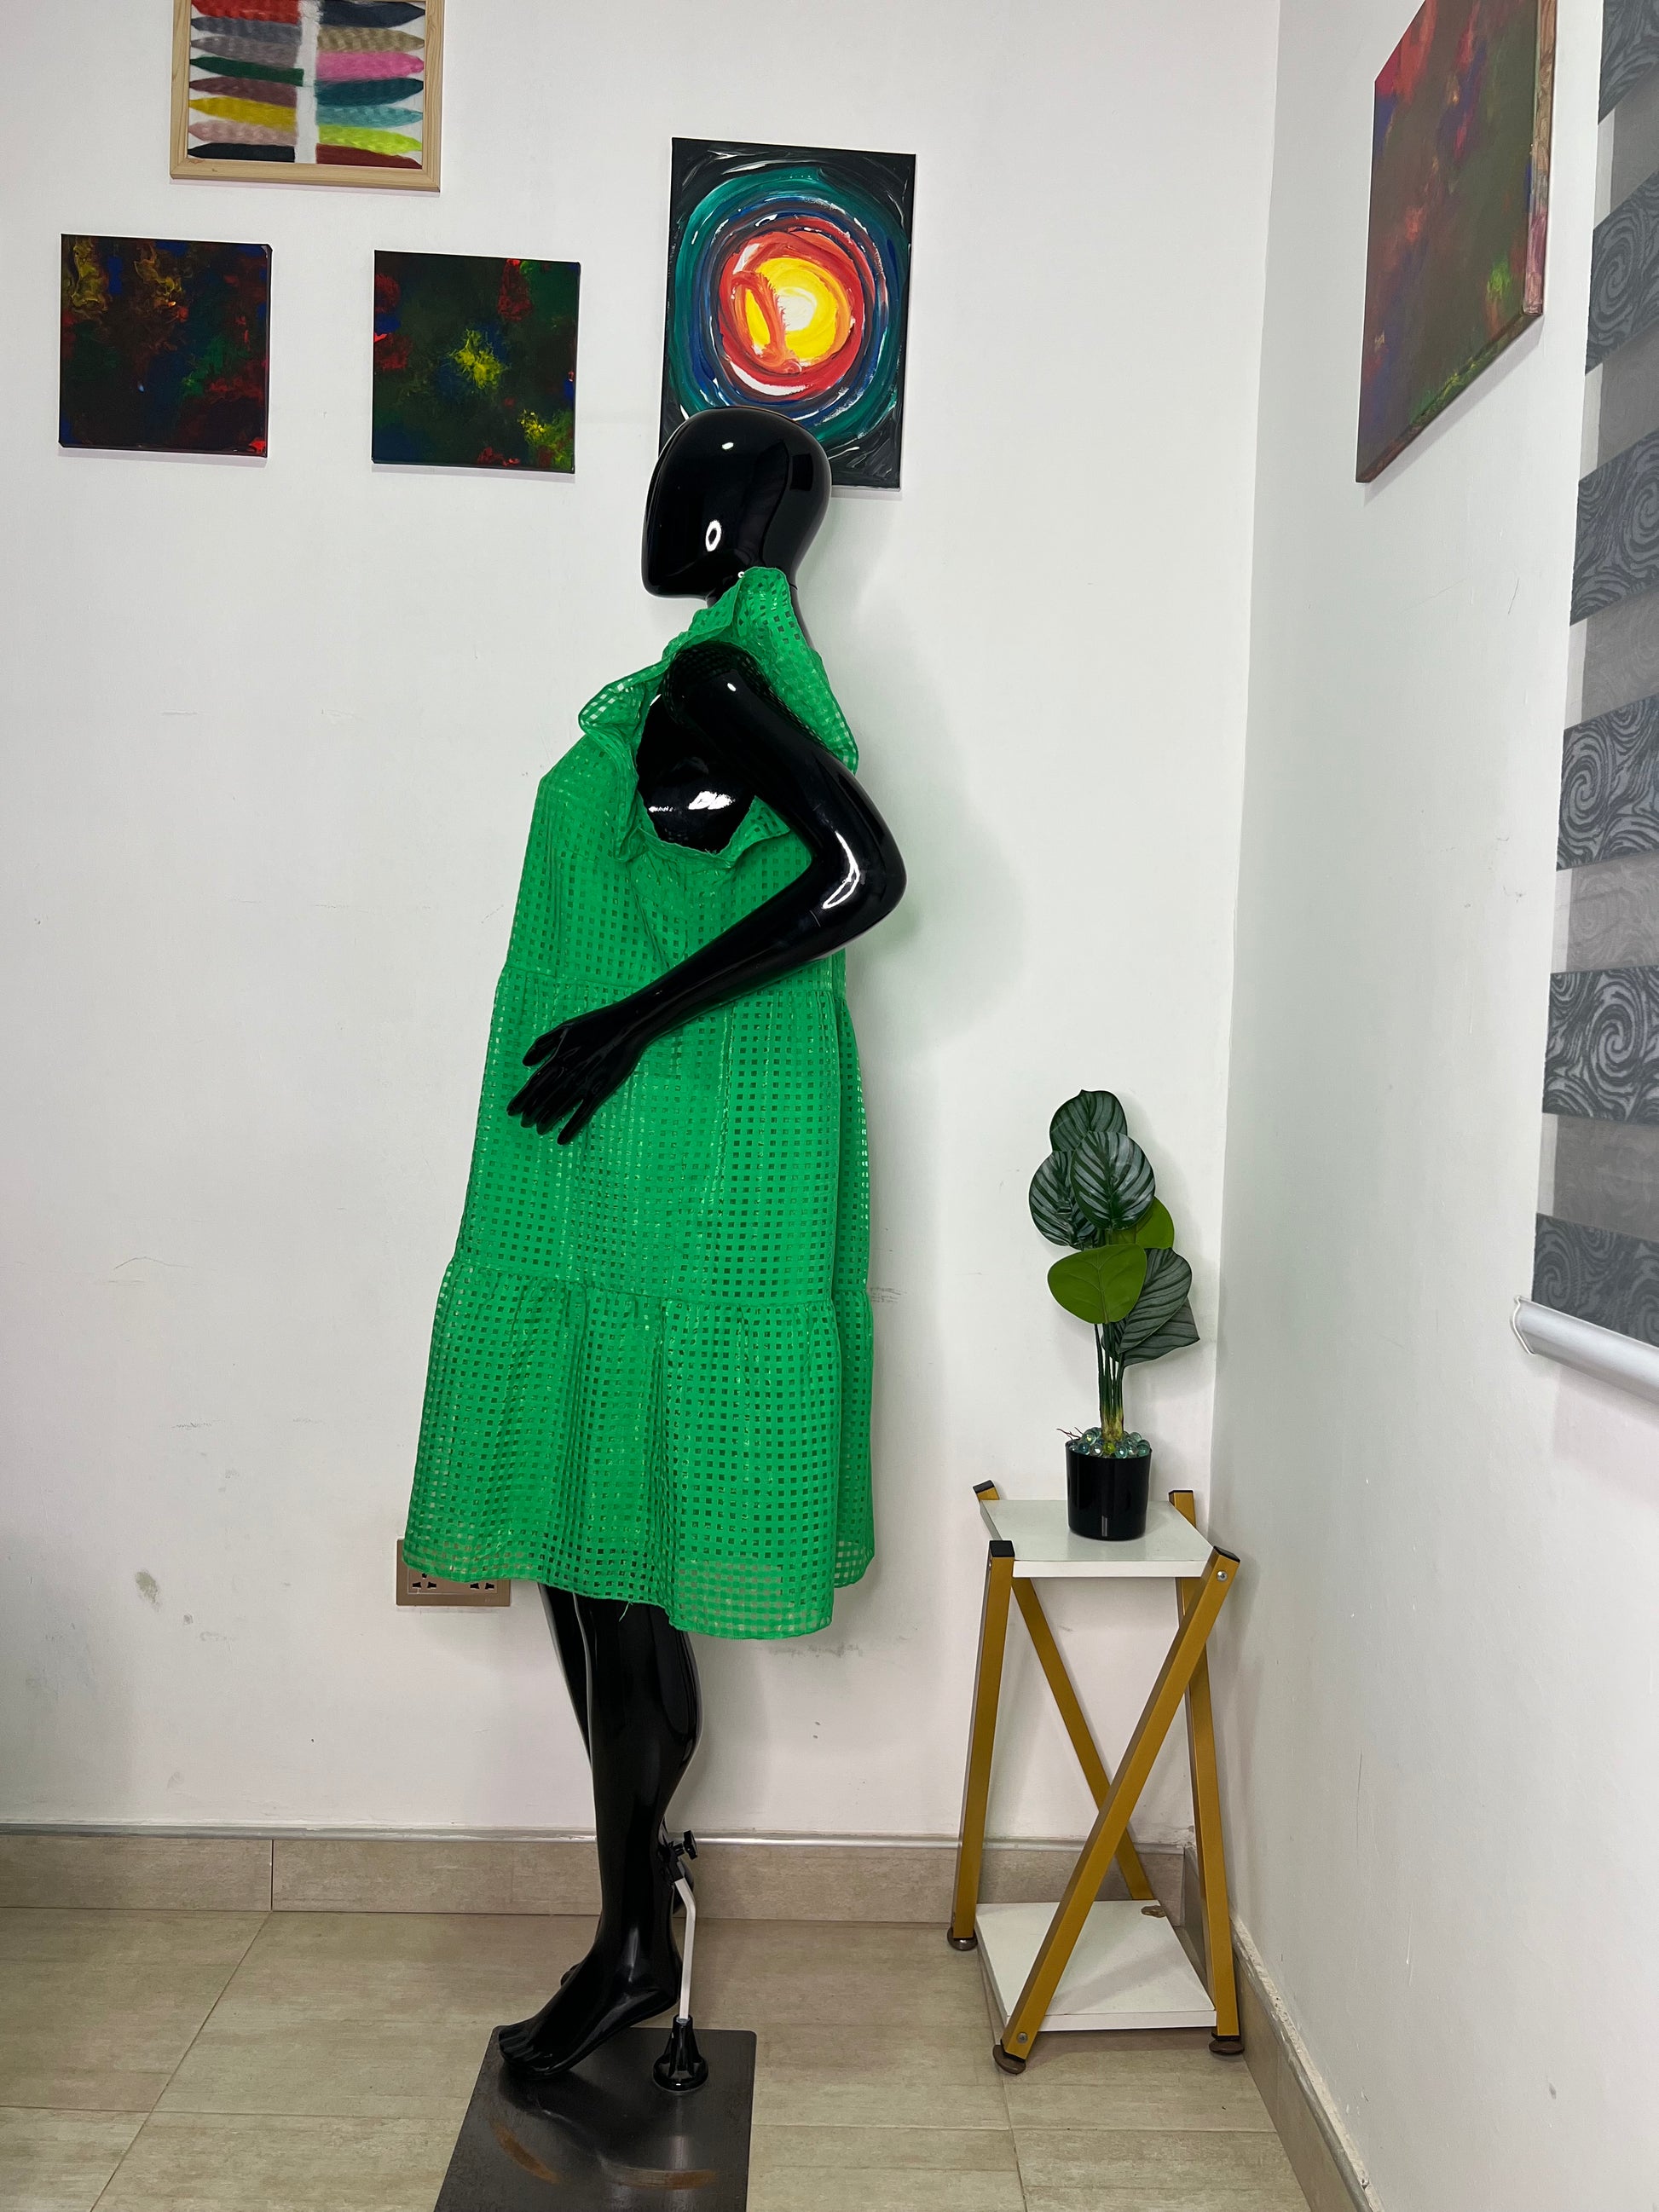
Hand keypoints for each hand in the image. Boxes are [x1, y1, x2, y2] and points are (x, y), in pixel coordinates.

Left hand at [507, 1000, 648, 1141]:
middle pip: (544, 1099)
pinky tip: (562, 1139)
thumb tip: (525, 1062)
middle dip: (531, 1113)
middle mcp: (569, 1074)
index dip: (521, 1099)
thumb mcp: (564, 1028)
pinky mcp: (601, 1091)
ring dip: (547, 1121)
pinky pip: (583, 1114)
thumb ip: (542, 1044)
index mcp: (558, 1058)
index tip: (512, 1110)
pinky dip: (572, 1127)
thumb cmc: (596, 1024)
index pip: (533, 1084)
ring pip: (560, 1108)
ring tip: (539, 1129)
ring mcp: (585, 1084)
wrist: (627, 1026)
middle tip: (524, 1123)